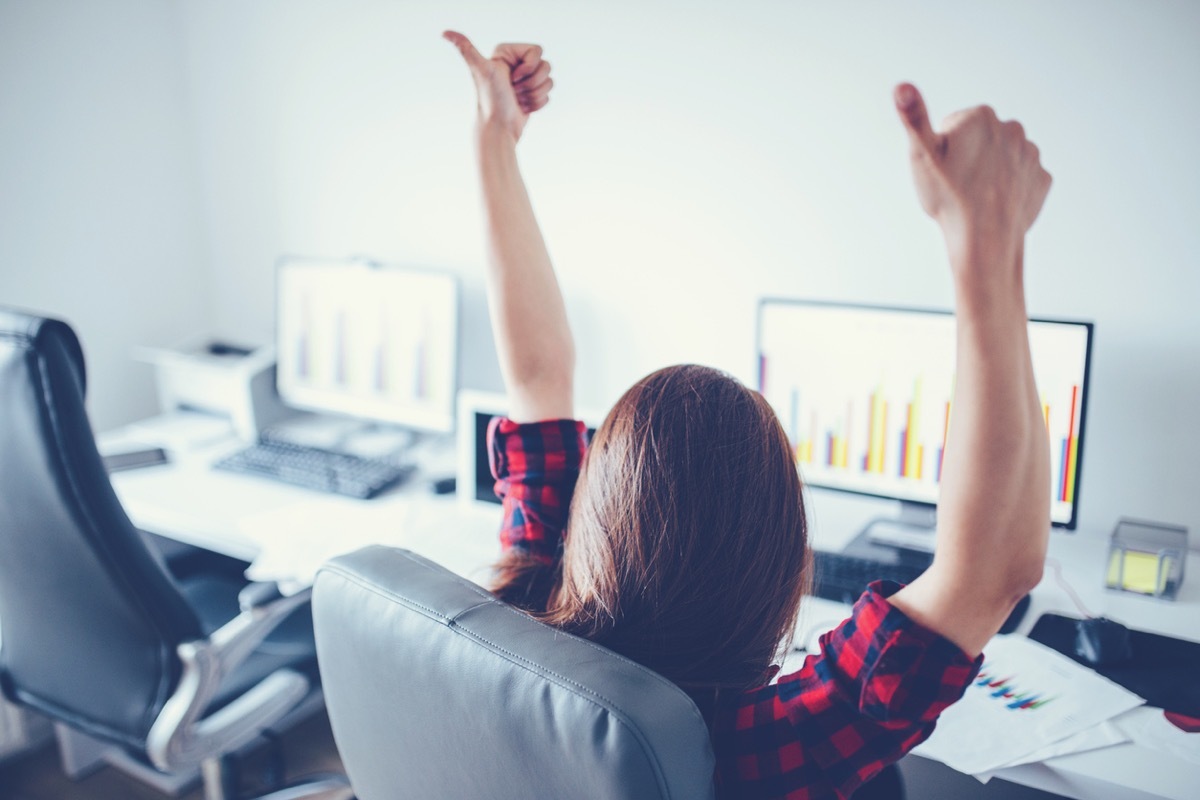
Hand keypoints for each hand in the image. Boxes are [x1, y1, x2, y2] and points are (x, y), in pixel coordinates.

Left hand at [444, 30, 552, 142]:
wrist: (498, 127)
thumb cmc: (490, 100)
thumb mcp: (480, 70)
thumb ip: (466, 49)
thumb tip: (444, 33)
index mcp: (507, 53)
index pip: (537, 51)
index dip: (529, 67)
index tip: (512, 78)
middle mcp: (516, 64)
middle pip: (546, 66)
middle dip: (532, 83)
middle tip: (513, 91)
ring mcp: (525, 80)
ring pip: (548, 81)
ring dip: (534, 94)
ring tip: (517, 100)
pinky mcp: (532, 94)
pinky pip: (547, 94)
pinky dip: (537, 104)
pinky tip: (522, 107)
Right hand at [895, 83, 1051, 284]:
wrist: (984, 240)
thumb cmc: (950, 198)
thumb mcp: (922, 156)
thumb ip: (913, 118)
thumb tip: (901, 85)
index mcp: (981, 116)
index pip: (953, 126)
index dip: (943, 150)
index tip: (943, 169)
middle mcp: (1012, 128)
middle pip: (980, 140)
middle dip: (968, 157)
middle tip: (956, 184)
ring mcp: (1030, 155)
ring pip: (1001, 158)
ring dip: (990, 171)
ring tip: (975, 195)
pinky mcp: (1041, 179)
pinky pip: (1021, 178)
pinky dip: (1009, 188)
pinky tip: (995, 203)